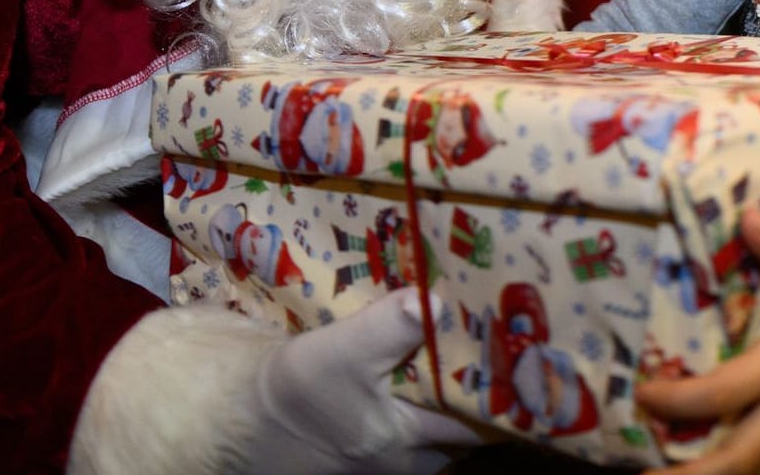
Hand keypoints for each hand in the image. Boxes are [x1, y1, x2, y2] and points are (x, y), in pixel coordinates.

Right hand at [243, 290, 480, 474]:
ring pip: (435, 446)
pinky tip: (414, 388)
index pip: (478, 426)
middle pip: (460, 439)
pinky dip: (420, 420)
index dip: (500, 398)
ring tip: (459, 371)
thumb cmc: (297, 391)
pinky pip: (409, 444)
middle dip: (475, 407)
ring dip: (446, 414)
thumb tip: (436, 301)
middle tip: (491, 363)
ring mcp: (383, 468)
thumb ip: (390, 327)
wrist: (243, 421)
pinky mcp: (363, 460)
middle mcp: (404, 464)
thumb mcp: (343, 351)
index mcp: (409, 441)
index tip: (516, 365)